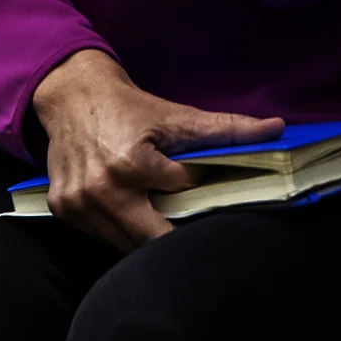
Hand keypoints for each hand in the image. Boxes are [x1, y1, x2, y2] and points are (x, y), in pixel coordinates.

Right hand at [29, 50, 283, 251]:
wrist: (72, 96)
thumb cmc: (129, 108)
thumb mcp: (179, 116)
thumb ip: (229, 128)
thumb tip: (278, 128)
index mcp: (132, 165)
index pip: (184, 192)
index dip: (204, 187)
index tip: (215, 185)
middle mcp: (101, 190)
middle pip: (154, 238)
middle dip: (179, 235)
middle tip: (199, 227)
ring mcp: (78, 205)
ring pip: (126, 243)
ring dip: (148, 236)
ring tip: (166, 218)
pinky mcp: (62, 210)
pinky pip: (102, 235)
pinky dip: (122, 229)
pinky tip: (135, 212)